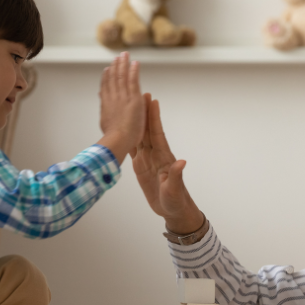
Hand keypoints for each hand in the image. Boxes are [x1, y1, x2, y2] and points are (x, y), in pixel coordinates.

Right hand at [97, 52, 145, 163]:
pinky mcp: (133, 98)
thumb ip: (105, 112)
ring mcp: (123, 97)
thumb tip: (102, 106)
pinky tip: (135, 63)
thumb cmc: (113, 138)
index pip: (106, 88)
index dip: (106, 77)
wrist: (118, 139)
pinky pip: (133, 81)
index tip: (107, 69)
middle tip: (117, 57)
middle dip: (115, 67)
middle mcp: (113, 98)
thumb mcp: (104, 123)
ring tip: (125, 55)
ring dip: (123, 64)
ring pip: (122, 77)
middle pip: (113, 79)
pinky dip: (134, 71)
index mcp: (106, 105)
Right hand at [132, 95, 204, 233]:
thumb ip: (176, 176)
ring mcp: (148, 160)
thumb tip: (181, 162)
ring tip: (130, 106)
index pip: (157, 133)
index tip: (152, 100)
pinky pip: (133, 150)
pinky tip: (122, 130)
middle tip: (140, 93)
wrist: (173, 210)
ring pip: (139, 137)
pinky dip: (128, 138)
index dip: (154, 117)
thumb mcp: (174, 190)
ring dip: (135, 122)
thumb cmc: (176, 201)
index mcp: (163, 158)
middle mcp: (155, 155)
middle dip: (143, 112)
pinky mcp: (141, 167)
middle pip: (147, 130)